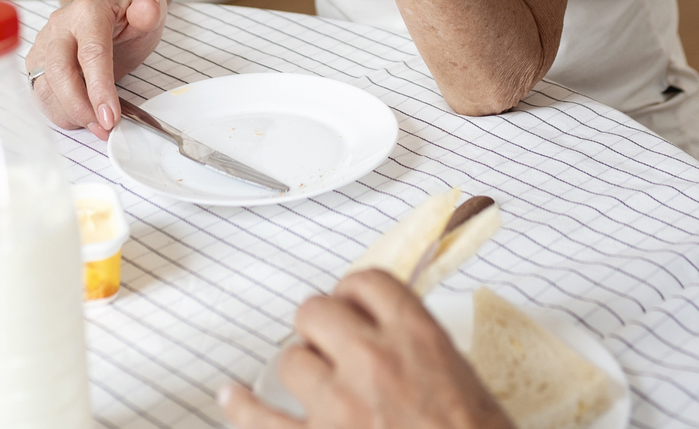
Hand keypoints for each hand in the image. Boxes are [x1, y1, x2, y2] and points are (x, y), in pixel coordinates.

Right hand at [24, 0, 168, 139]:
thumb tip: (149, 8)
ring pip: (45, 87)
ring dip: (70, 114)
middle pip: (60, 72)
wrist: (106, 17)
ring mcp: (44, 45)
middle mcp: (60, 26)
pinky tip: (81, 119)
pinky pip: (40, 94)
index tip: (111, 116)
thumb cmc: (125, 19)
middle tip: (104, 127)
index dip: (100, 88)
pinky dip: (60, 113)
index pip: (91, 52)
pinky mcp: (36, 64)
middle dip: (81, 107)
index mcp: (88, 11)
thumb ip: (151, 10)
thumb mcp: (148, 10)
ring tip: (97, 127)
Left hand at [219, 271, 512, 428]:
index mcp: (416, 337)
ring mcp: (339, 405)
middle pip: (318, 311)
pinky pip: (260, 419)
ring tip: (310, 380)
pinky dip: (242, 406)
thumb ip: (422, 351)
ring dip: (301, 369)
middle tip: (329, 341)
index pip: (368, 283)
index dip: (356, 292)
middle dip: (321, 325)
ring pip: (290, 360)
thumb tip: (398, 342)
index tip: (353, 302)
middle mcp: (373, 360)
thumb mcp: (464, 380)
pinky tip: (233, 397)